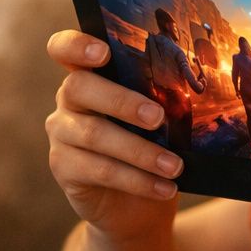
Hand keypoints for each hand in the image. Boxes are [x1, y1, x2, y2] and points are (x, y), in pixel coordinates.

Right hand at [46, 30, 182, 245]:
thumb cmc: (150, 148)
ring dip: (141, 151)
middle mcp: (68, 100)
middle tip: (159, 118)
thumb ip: (157, 102)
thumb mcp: (155, 122)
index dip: (77, 45)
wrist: (135, 205)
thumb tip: (189, 94)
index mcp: (89, 76)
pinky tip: (165, 187)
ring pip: (95, 134)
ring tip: (174, 166)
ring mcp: (61, 133)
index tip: (104, 52)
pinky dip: (138, 180)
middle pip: (80, 87)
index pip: (65, 49)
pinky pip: (100, 170)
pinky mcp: (64, 167)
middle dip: (122, 101)